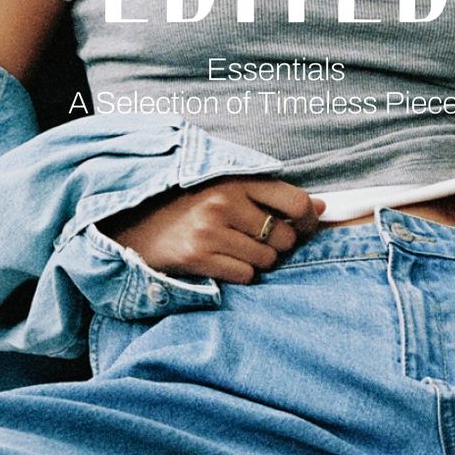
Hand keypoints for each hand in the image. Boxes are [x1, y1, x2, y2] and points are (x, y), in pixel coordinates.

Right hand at [96, 177, 325, 284]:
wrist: (133, 225)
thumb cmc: (186, 206)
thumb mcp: (225, 188)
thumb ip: (270, 194)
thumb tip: (320, 208)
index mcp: (234, 179)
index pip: (294, 200)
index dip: (307, 219)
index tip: (305, 226)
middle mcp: (225, 202)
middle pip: (284, 236)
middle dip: (279, 245)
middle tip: (259, 241)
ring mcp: (211, 230)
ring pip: (267, 259)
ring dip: (258, 261)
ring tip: (235, 250)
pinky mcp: (198, 256)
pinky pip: (246, 275)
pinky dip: (241, 273)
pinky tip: (222, 262)